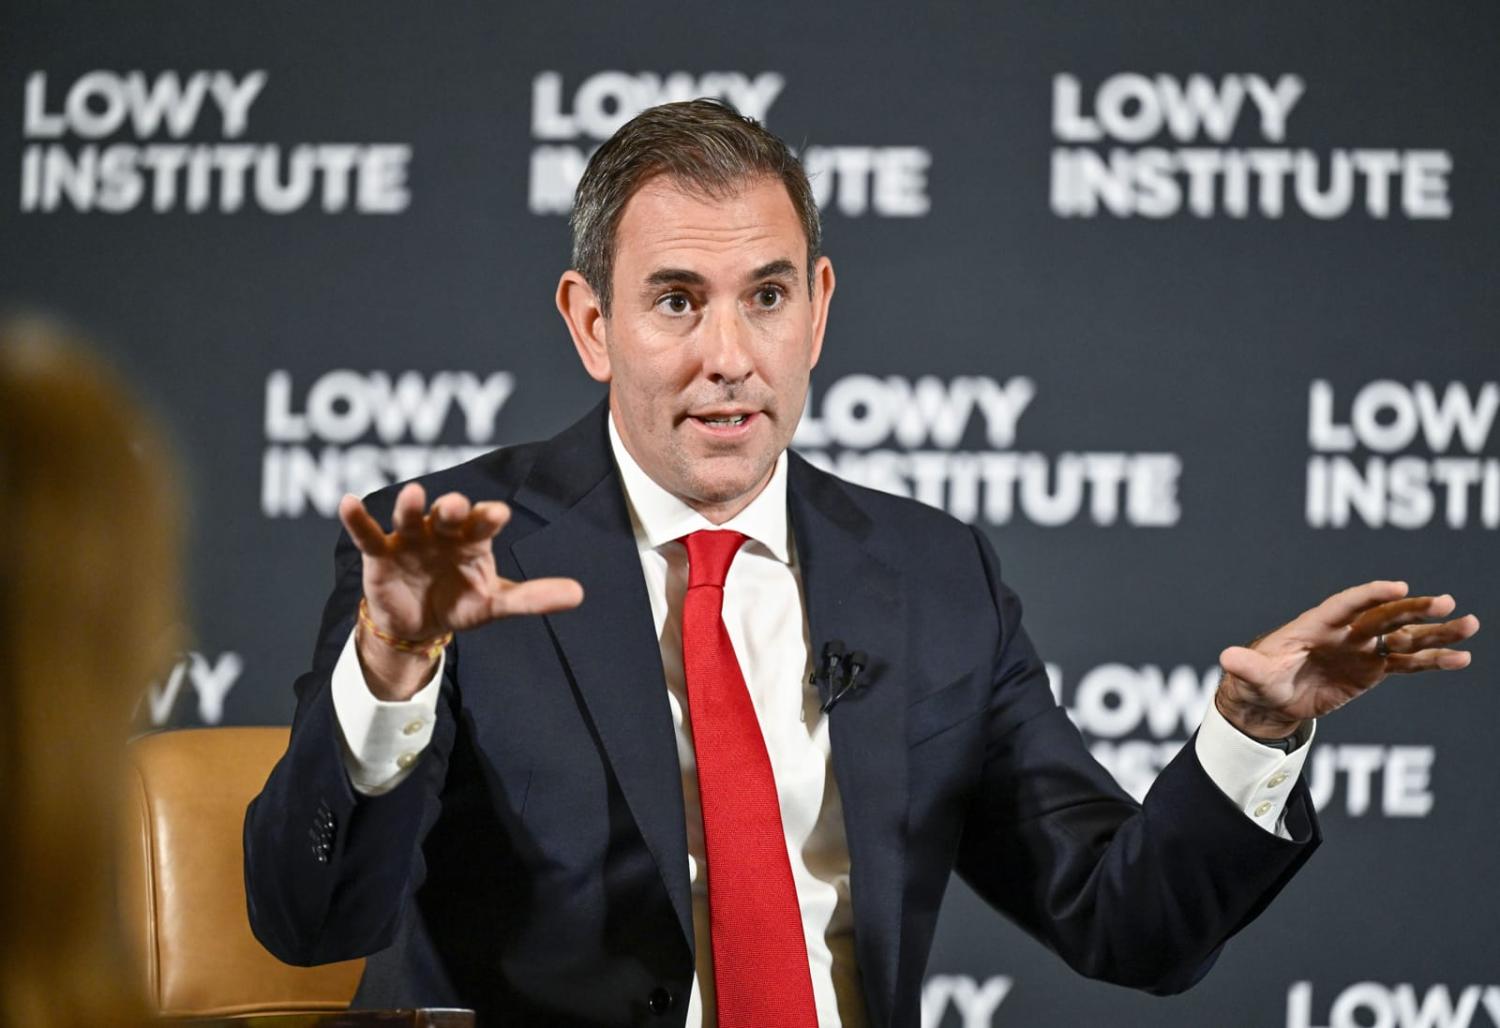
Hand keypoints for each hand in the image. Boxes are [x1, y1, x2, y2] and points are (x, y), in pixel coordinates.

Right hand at [339, 483, 583, 698]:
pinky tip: (348, 502)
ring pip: (410, 517)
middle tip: (455, 505)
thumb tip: (580, 594)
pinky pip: (367, 532)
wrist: (418, 625)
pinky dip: (357, 518)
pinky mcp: (380, 552)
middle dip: (451, 508)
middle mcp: (442, 531)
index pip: (483, 523)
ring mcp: (410, 538)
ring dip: (410, 506)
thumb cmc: (460, 602)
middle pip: (448, 514)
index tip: (497, 514)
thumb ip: (533, 597)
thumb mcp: (495, 603)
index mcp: (473, 539)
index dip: (488, 517)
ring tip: (412, 496)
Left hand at [1215, 580, 1479, 738]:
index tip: (1398, 587)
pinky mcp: (1373, 669)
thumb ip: (1246, 666)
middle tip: (1445, 602)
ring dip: (1435, 631)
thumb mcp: (1251, 676)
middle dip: (1412, 609)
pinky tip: (1461, 658)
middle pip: (1383, 615)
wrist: (1270, 699)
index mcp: (1315, 624)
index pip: (1346, 604)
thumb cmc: (1257, 680)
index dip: (1371, 595)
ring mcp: (1362, 649)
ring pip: (1404, 636)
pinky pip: (1408, 663)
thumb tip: (1225, 658)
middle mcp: (1345, 631)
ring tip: (1470, 625)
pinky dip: (1433, 661)